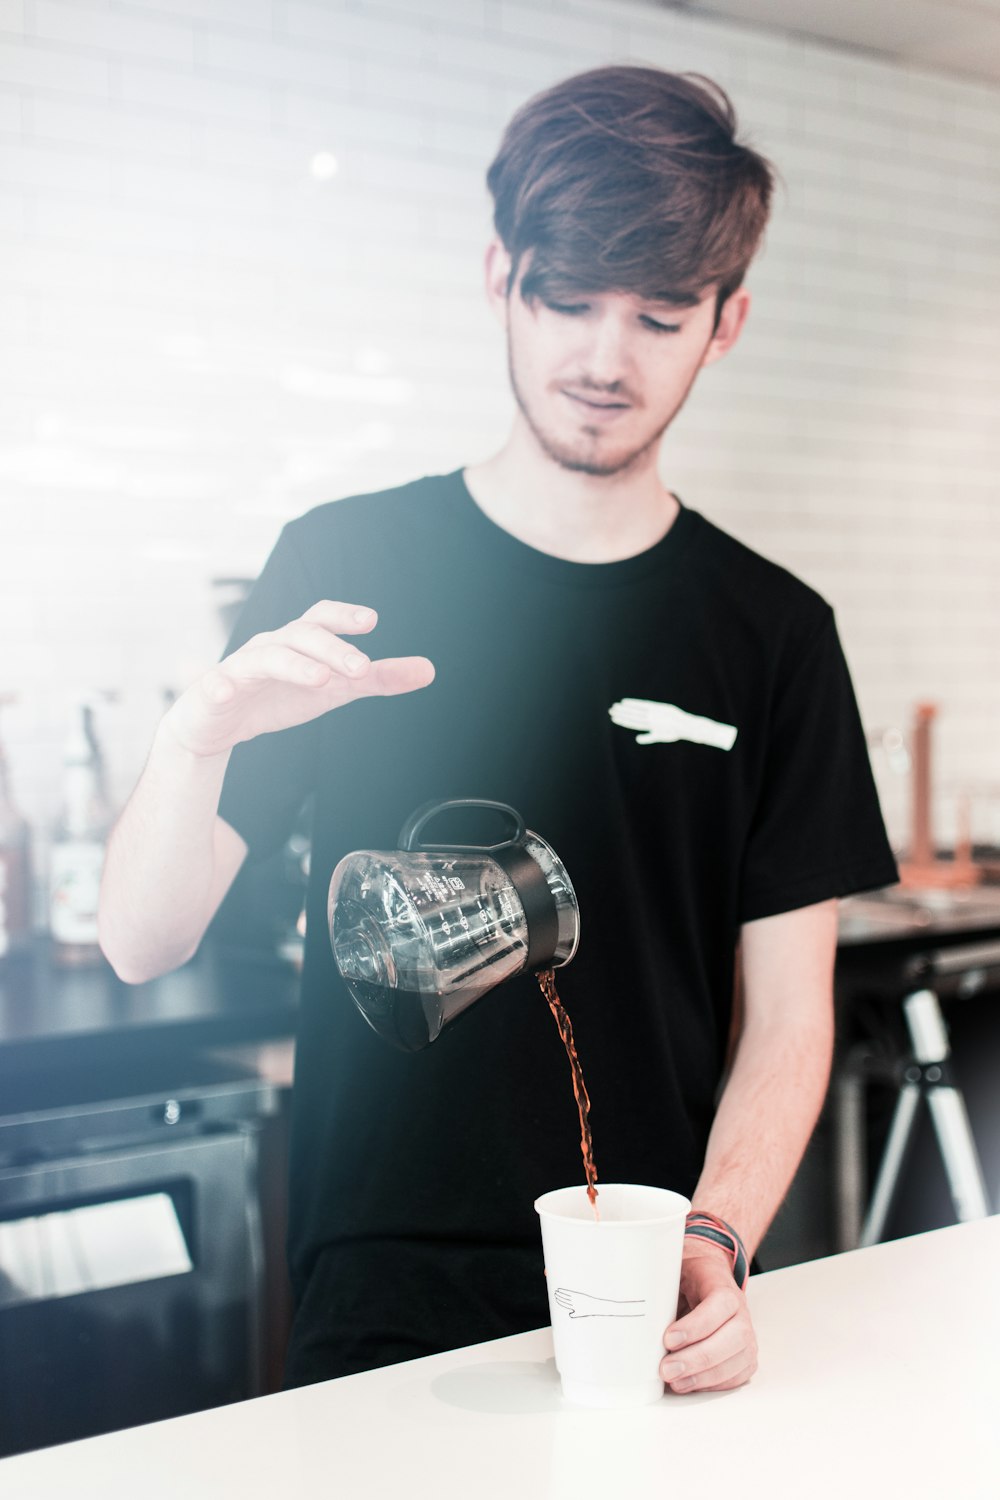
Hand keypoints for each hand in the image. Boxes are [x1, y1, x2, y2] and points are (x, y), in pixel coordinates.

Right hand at [162, 601, 434, 758]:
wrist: (217, 725)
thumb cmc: (278, 696)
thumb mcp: (335, 689)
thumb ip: (379, 679)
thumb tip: (429, 670)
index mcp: (299, 641)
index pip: (322, 619)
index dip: (344, 616)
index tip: (371, 621)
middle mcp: (271, 645)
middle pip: (301, 635)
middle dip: (332, 648)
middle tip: (360, 669)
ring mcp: (241, 666)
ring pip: (268, 657)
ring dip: (295, 666)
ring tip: (322, 680)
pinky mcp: (215, 691)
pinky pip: (217, 684)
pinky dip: (223, 685)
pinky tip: (229, 690)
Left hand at [659, 1240, 757, 1393]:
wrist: (706, 1276)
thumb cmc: (687, 1276)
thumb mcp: (673, 1268)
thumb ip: (660, 1282)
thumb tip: (633, 1298)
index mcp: (722, 1284)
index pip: (720, 1304)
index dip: (696, 1325)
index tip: (668, 1339)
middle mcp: (741, 1311)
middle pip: (734, 1338)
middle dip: (698, 1358)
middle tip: (666, 1369)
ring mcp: (747, 1335)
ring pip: (738, 1360)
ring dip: (704, 1376)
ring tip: (675, 1382)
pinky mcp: (745, 1356)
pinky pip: (737, 1376)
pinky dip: (714, 1385)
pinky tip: (691, 1384)